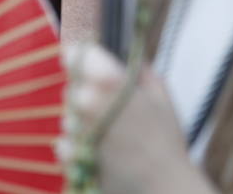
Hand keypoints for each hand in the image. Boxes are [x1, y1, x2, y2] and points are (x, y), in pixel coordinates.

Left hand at [61, 44, 209, 193]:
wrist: (164, 187)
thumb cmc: (166, 141)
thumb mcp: (160, 96)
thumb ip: (138, 69)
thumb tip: (123, 52)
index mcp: (108, 80)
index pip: (74, 54)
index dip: (80, 58)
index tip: (86, 62)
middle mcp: (87, 101)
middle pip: (71, 88)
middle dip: (86, 95)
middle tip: (109, 108)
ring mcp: (77, 129)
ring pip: (68, 116)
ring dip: (83, 123)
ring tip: (111, 135)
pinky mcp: (71, 155)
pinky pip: (66, 142)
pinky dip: (79, 147)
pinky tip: (102, 152)